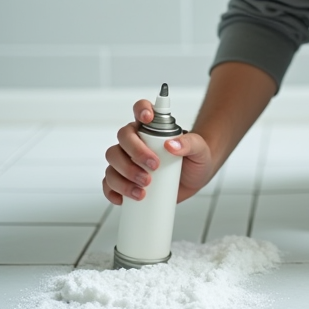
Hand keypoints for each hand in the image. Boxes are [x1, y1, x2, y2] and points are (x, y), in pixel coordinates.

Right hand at [102, 98, 216, 204]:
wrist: (196, 179)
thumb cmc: (196, 159)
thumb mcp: (199, 149)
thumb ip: (190, 143)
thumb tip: (172, 145)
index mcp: (151, 128)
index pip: (141, 109)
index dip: (141, 109)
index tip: (147, 118)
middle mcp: (135, 141)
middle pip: (122, 140)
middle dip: (135, 154)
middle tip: (153, 167)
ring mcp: (128, 161)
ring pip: (112, 163)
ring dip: (124, 176)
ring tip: (144, 189)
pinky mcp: (125, 180)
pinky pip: (109, 184)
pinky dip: (113, 192)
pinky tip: (123, 199)